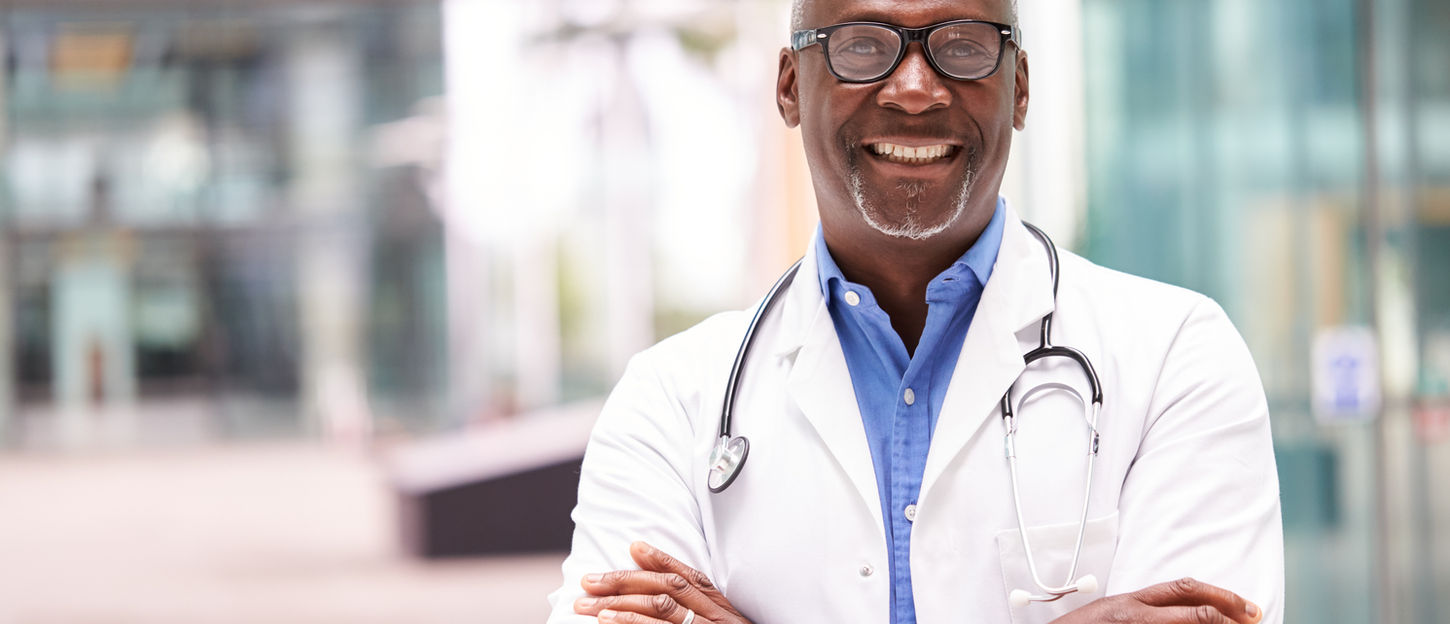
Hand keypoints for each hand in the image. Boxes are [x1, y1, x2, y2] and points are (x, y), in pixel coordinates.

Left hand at [575, 541, 752, 623]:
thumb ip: (707, 613)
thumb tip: (668, 600)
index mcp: (724, 610)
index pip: (690, 577)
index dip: (661, 559)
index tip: (633, 547)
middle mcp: (716, 618)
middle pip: (667, 589)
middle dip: (624, 581)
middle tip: (589, 580)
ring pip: (660, 609)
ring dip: (619, 604)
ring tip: (588, 604)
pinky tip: (607, 623)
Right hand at [1051, 577, 1262, 623]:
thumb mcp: (1111, 611)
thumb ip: (1143, 609)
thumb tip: (1182, 611)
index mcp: (1132, 601)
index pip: (1184, 589)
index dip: (1221, 595)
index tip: (1246, 606)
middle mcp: (1137, 615)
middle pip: (1194, 609)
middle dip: (1230, 613)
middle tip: (1255, 619)